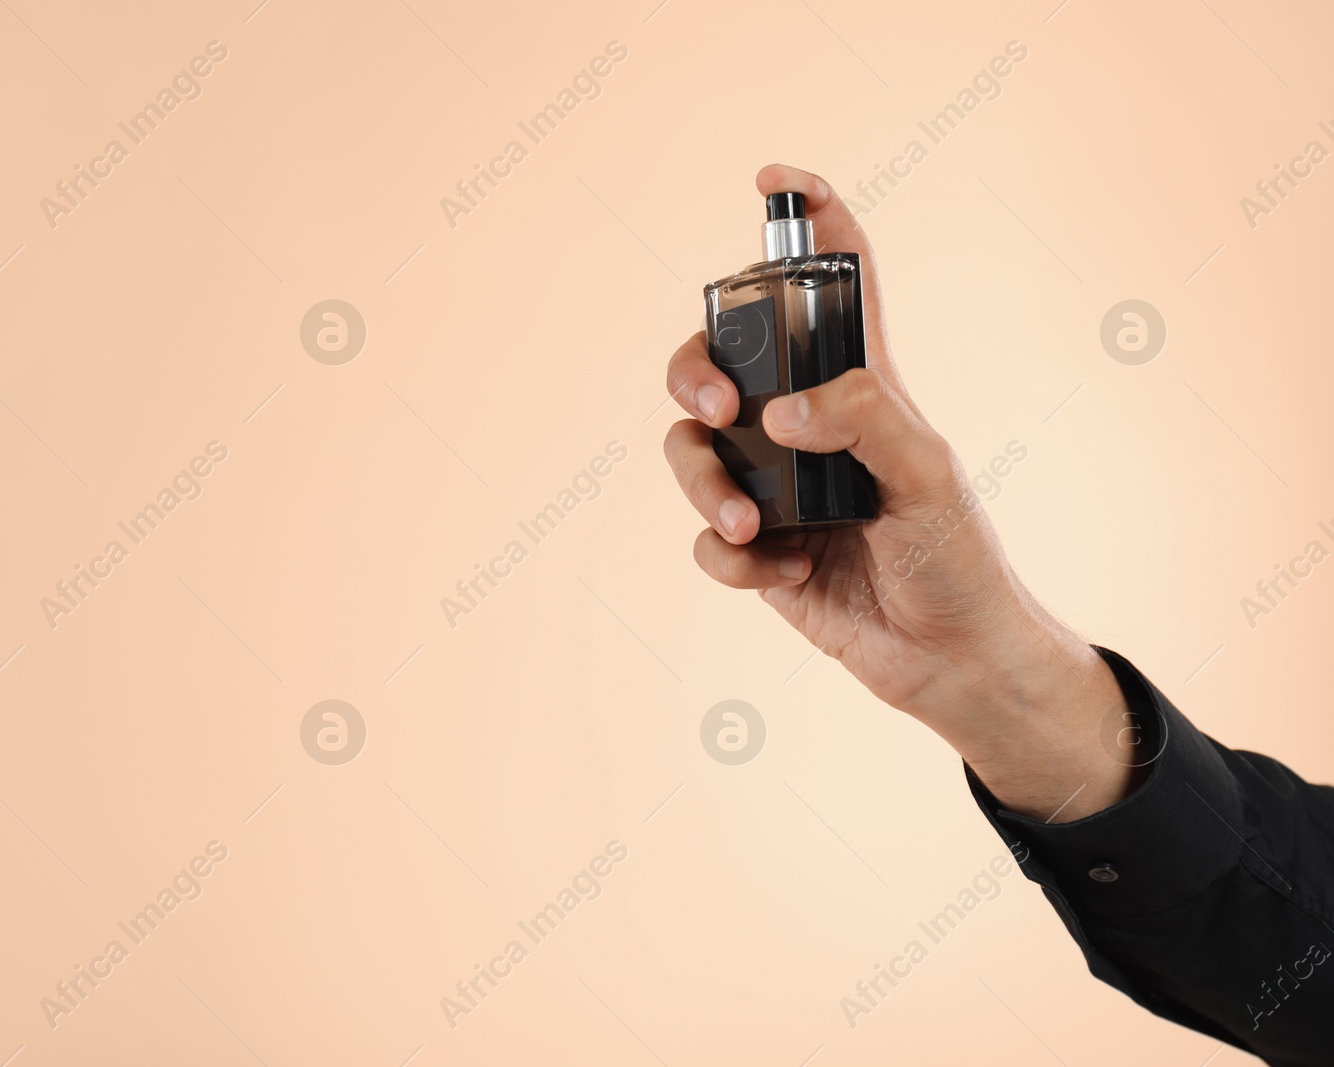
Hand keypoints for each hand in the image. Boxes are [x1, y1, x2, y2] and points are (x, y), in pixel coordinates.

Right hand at [664, 165, 1131, 819]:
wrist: (950, 663)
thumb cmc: (958, 558)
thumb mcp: (927, 473)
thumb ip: (862, 419)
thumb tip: (778, 409)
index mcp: (862, 388)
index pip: (836, 282)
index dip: (808, 221)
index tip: (772, 182)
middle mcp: (809, 428)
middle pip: (721, 360)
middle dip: (696, 370)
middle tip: (718, 406)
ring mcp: (776, 488)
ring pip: (694, 451)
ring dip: (704, 482)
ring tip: (747, 523)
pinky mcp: (758, 552)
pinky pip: (708, 539)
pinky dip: (730, 555)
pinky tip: (781, 572)